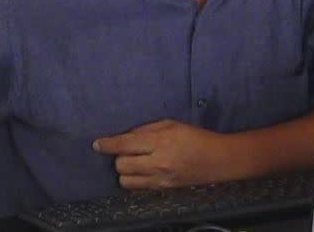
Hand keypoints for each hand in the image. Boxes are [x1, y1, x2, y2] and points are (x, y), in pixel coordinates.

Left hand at [93, 119, 228, 188]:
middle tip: (127, 151)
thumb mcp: (171, 124)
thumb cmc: (194, 136)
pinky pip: (138, 188)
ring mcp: (160, 179)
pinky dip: (135, 179)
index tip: (96, 144)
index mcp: (160, 141)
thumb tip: (126, 137)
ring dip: (125, 171)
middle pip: (121, 165)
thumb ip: (146, 130)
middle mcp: (157, 162)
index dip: (107, 145)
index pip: (125, 144)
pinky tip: (142, 171)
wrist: (217, 159)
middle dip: (119, 157)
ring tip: (134, 163)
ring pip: (125, 181)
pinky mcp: (163, 189)